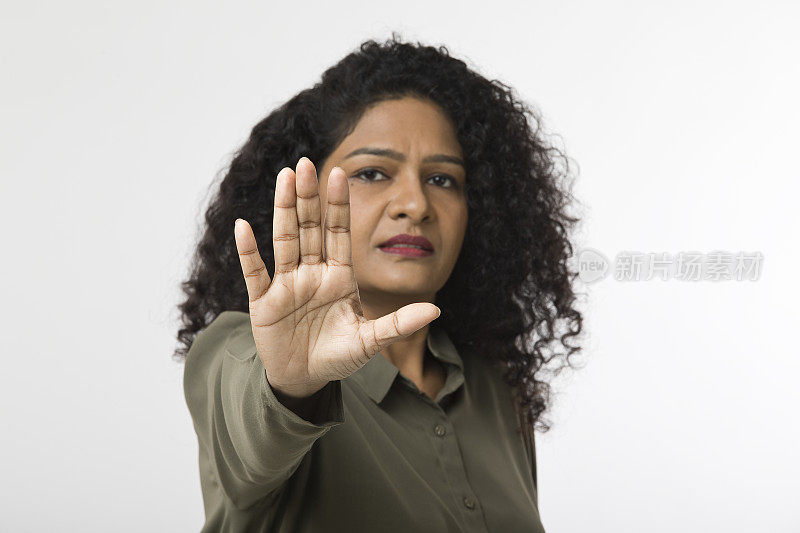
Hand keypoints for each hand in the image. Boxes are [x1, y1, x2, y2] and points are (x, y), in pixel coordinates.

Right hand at [234, 157, 440, 399]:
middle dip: (309, 197)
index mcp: (339, 278)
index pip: (339, 233)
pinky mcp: (264, 303)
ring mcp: (287, 285)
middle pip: (310, 228)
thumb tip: (436, 310)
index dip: (339, 205)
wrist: (305, 380)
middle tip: (306, 163)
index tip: (341, 173)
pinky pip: (255, 273)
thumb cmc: (338, 357)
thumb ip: (399, 324)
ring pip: (284, 240)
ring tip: (284, 178)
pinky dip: (249, 251)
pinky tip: (243, 226)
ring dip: (283, 210)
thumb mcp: (370, 342)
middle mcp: (312, 274)